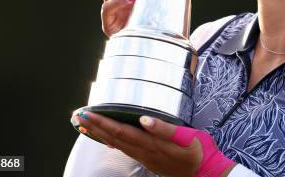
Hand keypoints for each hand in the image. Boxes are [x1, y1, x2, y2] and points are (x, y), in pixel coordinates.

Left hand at [71, 111, 236, 176]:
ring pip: (117, 145)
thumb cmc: (199, 152)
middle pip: (114, 138)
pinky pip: (125, 149)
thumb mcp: (186, 137)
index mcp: (151, 144)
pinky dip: (112, 142)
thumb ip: (164, 129)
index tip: (87, 114)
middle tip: (78, 117)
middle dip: (95, 127)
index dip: (102, 122)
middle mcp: (145, 152)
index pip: (121, 131)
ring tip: (87, 126)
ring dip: (101, 134)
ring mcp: (146, 158)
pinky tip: (108, 139)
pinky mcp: (149, 160)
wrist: (206, 173)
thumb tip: (144, 119)